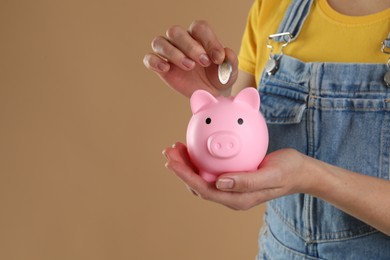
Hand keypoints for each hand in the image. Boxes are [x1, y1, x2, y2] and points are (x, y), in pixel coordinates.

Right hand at [143, 20, 237, 97]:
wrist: (211, 94)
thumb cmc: (220, 77)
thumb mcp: (230, 70)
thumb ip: (230, 60)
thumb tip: (225, 53)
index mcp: (199, 36)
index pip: (199, 28)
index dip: (209, 40)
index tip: (218, 58)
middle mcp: (181, 41)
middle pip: (176, 31)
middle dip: (190, 46)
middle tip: (203, 62)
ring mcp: (168, 53)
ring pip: (160, 42)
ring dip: (173, 53)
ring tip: (189, 66)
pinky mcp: (159, 67)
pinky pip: (149, 59)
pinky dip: (155, 62)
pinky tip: (167, 69)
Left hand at [163, 142, 308, 209]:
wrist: (300, 172)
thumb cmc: (288, 172)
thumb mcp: (271, 175)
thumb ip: (247, 181)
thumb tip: (220, 183)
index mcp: (237, 199)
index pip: (203, 189)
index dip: (184, 175)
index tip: (172, 160)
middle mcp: (231, 195)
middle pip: (197, 184)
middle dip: (180, 169)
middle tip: (169, 150)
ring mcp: (231, 187)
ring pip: (202, 178)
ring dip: (187, 164)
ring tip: (177, 148)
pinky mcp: (234, 178)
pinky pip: (211, 171)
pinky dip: (200, 160)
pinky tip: (196, 147)